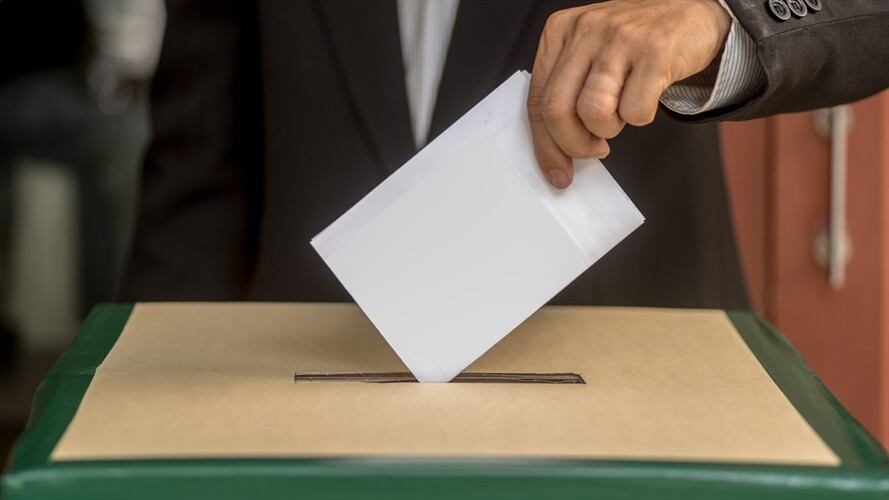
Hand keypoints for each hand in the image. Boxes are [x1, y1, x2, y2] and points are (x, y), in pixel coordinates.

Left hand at [527, 0, 731, 187]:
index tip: (557, 173)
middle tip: (593, 150)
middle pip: (556, 109)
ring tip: (621, 112)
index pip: (536, 100)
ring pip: (592, 112)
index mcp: (559, 31)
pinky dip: (640, 116)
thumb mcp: (588, 55)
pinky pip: (635, 110)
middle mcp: (585, 29)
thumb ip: (567, 92)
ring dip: (608, 128)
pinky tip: (645, 96)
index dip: (545, 146)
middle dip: (573, 144)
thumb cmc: (634, 43)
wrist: (689, 12)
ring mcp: (619, 37)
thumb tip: (555, 152)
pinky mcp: (654, 50)